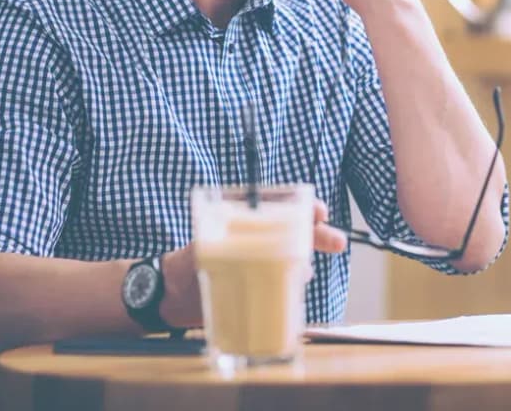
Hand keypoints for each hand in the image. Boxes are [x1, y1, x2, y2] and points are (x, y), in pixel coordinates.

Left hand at [159, 200, 346, 328]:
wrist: (172, 296)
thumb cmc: (186, 263)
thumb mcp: (203, 248)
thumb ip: (227, 248)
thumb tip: (248, 249)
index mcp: (250, 225)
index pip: (285, 210)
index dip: (306, 210)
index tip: (320, 213)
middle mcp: (262, 244)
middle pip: (299, 235)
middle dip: (321, 236)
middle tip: (338, 243)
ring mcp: (265, 267)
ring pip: (295, 262)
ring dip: (303, 267)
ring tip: (300, 276)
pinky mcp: (262, 291)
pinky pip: (285, 289)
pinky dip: (292, 294)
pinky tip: (293, 300)